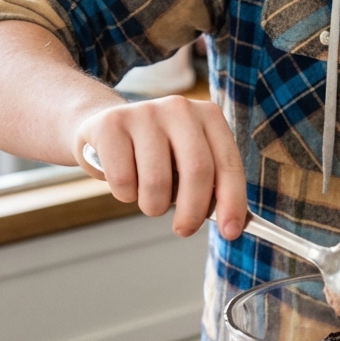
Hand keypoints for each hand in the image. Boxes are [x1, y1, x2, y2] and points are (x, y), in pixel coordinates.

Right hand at [74, 96, 246, 239]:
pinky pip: (123, 180)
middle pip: (197, 170)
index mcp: (208, 116)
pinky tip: (126, 179)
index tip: (231, 231)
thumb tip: (229, 223)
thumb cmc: (157, 152)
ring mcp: (144, 113)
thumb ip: (211, 184)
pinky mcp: (111, 124)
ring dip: (153, 206)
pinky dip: (125, 194)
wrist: (108, 126)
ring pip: (157, 182)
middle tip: (184, 229)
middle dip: (193, 212)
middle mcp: (180, 109)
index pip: (228, 163)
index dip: (232, 200)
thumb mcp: (189, 159)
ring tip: (149, 198)